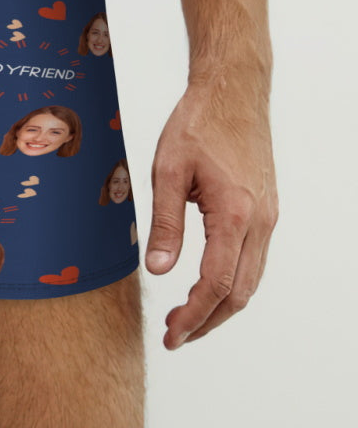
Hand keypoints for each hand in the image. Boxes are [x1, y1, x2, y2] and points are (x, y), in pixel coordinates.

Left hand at [145, 79, 277, 347]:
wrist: (233, 92)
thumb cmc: (198, 124)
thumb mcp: (168, 172)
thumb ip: (164, 224)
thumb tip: (158, 269)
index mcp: (236, 214)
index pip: (217, 283)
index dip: (194, 315)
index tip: (171, 334)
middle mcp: (261, 221)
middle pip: (240, 292)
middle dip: (207, 320)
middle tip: (174, 335)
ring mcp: (268, 216)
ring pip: (251, 279)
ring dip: (220, 304)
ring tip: (184, 315)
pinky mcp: (266, 209)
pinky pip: (253, 259)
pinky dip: (231, 281)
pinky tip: (205, 282)